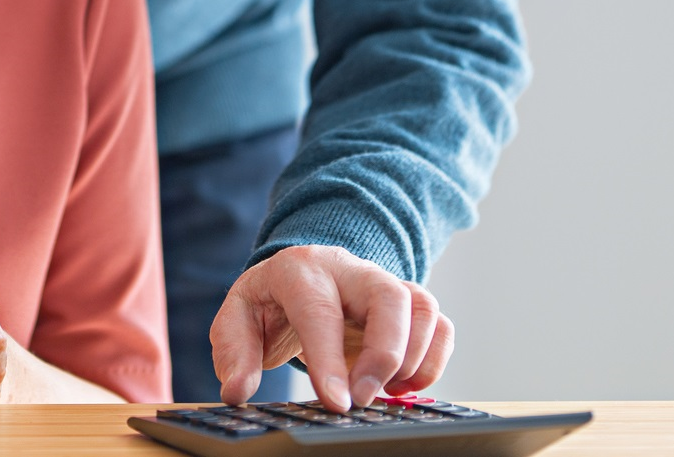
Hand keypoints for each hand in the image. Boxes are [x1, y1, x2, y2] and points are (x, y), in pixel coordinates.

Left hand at [210, 245, 452, 410]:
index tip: (337, 402)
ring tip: (386, 392)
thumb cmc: (270, 302)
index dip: (329, 359)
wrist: (298, 277)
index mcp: (300, 271)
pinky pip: (440, 324)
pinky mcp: (408, 303)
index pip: (320, 310)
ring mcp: (384, 283)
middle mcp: (349, 270)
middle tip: (364, 398)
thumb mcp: (237, 319)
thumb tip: (237, 391)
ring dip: (413, 358)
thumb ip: (234, 353)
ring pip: (422, 307)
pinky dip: (433, 360)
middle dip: (384, 354)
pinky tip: (404, 386)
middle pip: (387, 296)